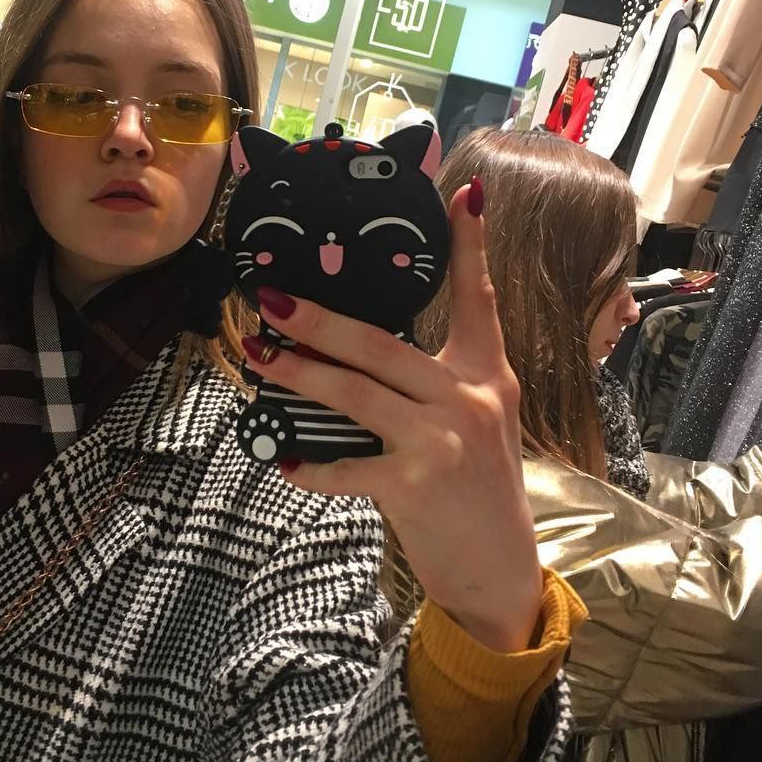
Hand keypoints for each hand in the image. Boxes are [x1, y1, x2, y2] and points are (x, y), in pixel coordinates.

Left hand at [241, 181, 541, 652]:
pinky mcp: (415, 485)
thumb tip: (366, 348)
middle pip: (382, 344)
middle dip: (320, 319)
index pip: (480, 298)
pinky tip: (281, 458)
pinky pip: (346, 469)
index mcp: (486, 373)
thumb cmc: (479, 487)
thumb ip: (438, 380)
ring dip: (300, 374)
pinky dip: (309, 466)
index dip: (471, 246)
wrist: (501, 568)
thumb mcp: (478, 420)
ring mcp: (442, 440)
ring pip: (356, 393)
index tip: (464, 194)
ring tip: (259, 355)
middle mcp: (468, 398)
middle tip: (271, 297)